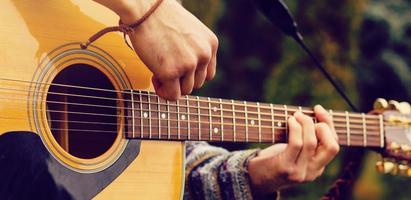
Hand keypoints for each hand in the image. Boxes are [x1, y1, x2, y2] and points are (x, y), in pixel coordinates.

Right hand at [95, 0, 217, 99]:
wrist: (143, 8)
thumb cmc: (160, 16)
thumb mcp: (189, 31)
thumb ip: (194, 49)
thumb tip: (188, 72)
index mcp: (211, 44)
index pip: (207, 74)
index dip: (191, 75)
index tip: (177, 68)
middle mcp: (204, 54)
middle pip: (197, 84)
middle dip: (180, 80)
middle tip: (163, 68)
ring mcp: (189, 64)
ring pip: (185, 91)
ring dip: (171, 86)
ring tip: (157, 70)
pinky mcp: (171, 71)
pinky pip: (172, 95)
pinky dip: (163, 92)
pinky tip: (153, 77)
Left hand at [247, 105, 339, 194]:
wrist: (253, 178)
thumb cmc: (274, 159)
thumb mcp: (295, 152)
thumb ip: (307, 140)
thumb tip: (316, 112)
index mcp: (318, 168)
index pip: (334, 145)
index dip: (329, 124)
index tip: (318, 109)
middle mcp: (312, 172)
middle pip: (331, 146)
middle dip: (324, 125)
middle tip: (306, 115)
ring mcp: (299, 172)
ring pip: (312, 142)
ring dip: (305, 123)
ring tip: (295, 115)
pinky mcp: (285, 168)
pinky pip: (296, 143)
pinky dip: (295, 128)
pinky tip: (290, 121)